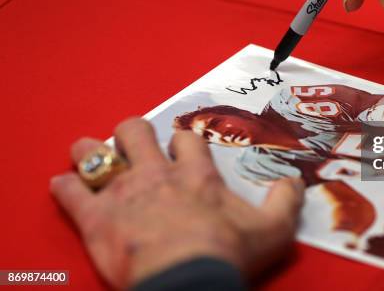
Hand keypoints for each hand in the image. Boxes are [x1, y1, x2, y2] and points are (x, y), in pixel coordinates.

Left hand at [50, 118, 303, 288]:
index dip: (181, 139)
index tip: (179, 146)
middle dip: (133, 133)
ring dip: (92, 151)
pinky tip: (62, 185)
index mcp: (195, 174)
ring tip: (91, 154)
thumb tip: (296, 181)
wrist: (188, 280)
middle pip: (135, 132)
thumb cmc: (227, 253)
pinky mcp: (96, 218)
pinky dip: (64, 187)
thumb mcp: (272, 229)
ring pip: (97, 153)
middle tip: (134, 143)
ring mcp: (122, 193)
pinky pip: (70, 193)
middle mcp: (155, 174)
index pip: (186, 139)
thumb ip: (286, 201)